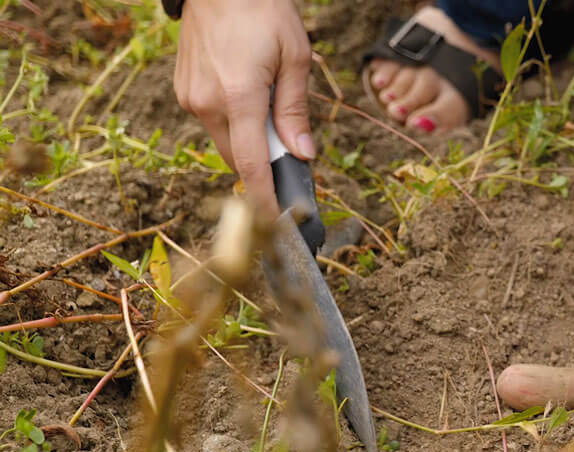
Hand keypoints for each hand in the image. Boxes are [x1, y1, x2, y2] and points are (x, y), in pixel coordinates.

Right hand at [173, 0, 314, 215]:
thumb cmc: (264, 12)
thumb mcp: (295, 59)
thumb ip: (296, 111)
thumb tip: (302, 155)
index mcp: (238, 97)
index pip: (251, 164)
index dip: (264, 198)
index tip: (277, 223)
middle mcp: (207, 103)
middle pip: (239, 157)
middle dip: (265, 163)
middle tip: (293, 153)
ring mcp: (191, 97)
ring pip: (226, 141)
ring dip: (249, 139)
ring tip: (269, 105)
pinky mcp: (184, 90)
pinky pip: (214, 121)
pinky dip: (234, 121)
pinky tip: (248, 92)